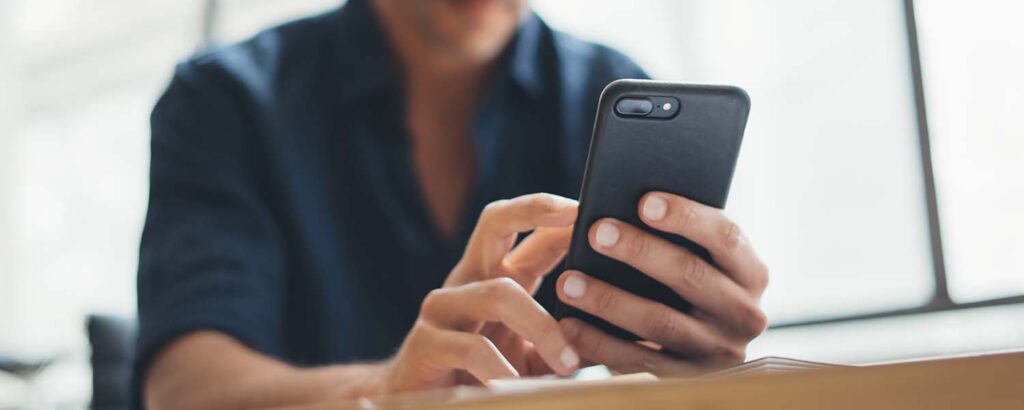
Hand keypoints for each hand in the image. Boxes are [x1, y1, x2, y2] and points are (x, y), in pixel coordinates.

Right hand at [379, 193, 581, 394]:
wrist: (420, 409)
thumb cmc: (487, 378)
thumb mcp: (536, 356)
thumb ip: (570, 339)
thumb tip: (626, 331)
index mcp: (498, 276)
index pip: (530, 230)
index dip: (561, 213)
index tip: (596, 207)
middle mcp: (469, 279)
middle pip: (495, 222)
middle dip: (534, 208)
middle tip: (572, 213)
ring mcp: (443, 307)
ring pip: (498, 294)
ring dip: (541, 328)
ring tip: (567, 363)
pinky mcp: (424, 342)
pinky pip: (471, 348)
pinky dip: (501, 370)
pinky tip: (518, 387)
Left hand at [555, 192, 768, 373]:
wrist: (706, 349)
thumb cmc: (692, 283)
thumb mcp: (705, 261)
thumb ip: (684, 236)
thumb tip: (632, 201)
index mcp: (750, 273)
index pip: (726, 236)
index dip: (686, 217)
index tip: (644, 201)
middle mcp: (743, 313)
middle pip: (690, 275)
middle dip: (640, 251)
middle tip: (597, 232)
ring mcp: (717, 350)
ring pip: (661, 321)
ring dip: (610, 300)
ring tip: (569, 281)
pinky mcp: (686, 377)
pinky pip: (639, 360)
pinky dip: (601, 343)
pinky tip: (571, 324)